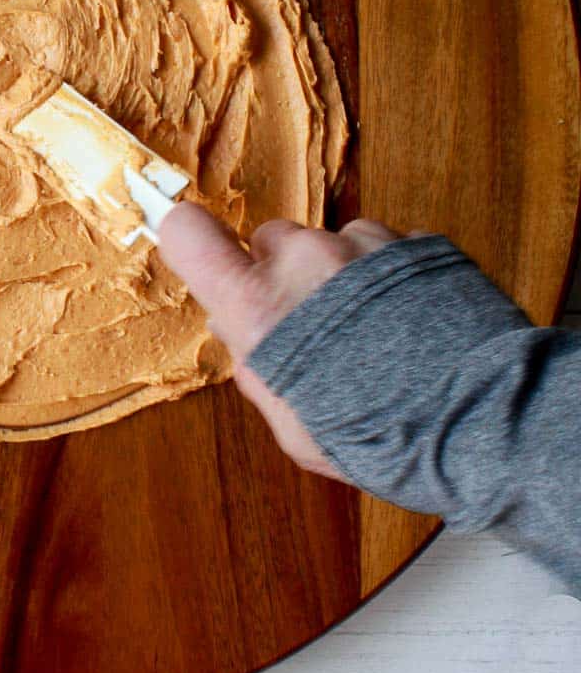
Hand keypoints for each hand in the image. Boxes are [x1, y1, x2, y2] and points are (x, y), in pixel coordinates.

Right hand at [158, 205, 400, 481]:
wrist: (482, 420)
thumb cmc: (381, 437)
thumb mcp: (295, 427)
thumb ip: (260, 373)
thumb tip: (242, 335)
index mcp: (260, 306)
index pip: (190, 235)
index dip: (189, 238)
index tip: (199, 251)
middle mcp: (305, 259)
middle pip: (271, 241)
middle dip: (283, 275)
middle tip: (314, 327)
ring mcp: (363, 243)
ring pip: (332, 244)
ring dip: (342, 277)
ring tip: (375, 333)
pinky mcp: (415, 243)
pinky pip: (384, 249)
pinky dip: (391, 278)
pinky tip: (410, 323)